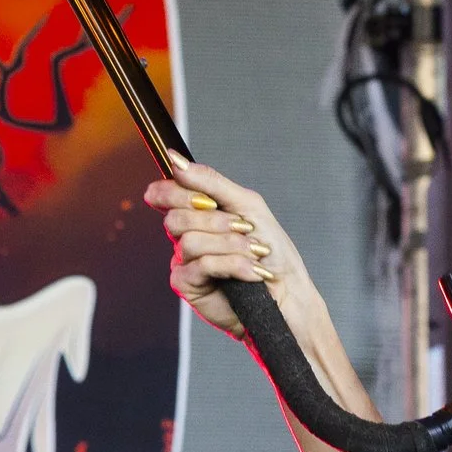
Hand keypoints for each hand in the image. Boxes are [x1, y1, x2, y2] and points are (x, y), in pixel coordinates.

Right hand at [144, 154, 301, 338]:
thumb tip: (175, 160)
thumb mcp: (246, 205)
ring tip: (254, 253)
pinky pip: (201, 265)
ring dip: (231, 245)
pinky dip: (232, 265)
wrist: (287, 291)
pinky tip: (250, 272)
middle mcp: (186, 235)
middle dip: (216, 221)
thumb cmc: (271, 250)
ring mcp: (184, 261)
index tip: (205, 199)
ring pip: (190, 241)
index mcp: (197, 213)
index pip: (164, 194)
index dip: (172, 191)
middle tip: (244, 228)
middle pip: (176, 217)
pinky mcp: (188, 285)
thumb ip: (210, 182)